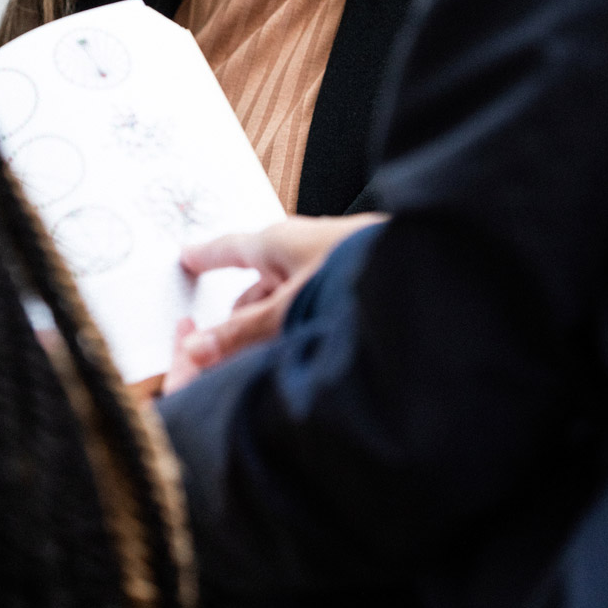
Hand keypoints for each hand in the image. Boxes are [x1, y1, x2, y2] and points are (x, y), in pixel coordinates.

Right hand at [162, 212, 385, 392]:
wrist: (420, 264)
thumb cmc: (353, 270)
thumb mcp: (287, 310)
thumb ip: (241, 333)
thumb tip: (196, 350)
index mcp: (275, 242)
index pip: (229, 249)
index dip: (205, 257)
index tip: (187, 256)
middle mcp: (298, 250)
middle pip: (255, 288)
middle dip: (238, 320)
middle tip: (219, 355)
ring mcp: (323, 265)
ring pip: (282, 301)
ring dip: (269, 330)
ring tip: (264, 365)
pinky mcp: (347, 282)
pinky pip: (308, 306)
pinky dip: (295, 328)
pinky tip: (299, 355)